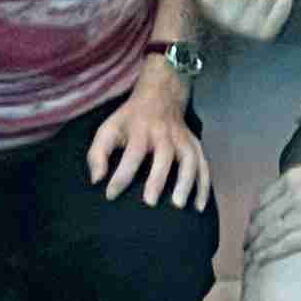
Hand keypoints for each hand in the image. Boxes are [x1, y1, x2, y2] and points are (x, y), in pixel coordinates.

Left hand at [87, 65, 212, 208]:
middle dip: (157, 178)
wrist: (161, 94)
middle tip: (151, 202)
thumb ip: (97, 154)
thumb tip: (97, 180)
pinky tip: (199, 206)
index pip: (131, 153)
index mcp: (139, 129)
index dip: (120, 175)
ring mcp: (182, 138)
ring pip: (189, 159)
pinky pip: (204, 165)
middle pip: (163, 155)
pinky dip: (204, 185)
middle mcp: (163, 133)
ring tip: (178, 205)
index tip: (110, 194)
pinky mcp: (194, 144)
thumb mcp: (109, 128)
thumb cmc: (130, 119)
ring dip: (186, 182)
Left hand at [242, 155, 300, 265]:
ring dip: (255, 247)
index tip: (252, 227)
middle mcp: (292, 195)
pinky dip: (268, 253)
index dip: (254, 217)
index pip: (262, 200)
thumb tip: (289, 198)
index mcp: (292, 178)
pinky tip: (261, 260)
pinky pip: (283, 245)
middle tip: (246, 246)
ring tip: (250, 257)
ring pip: (268, 234)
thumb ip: (300, 185)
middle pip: (261, 218)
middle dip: (251, 234)